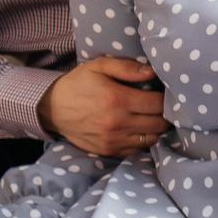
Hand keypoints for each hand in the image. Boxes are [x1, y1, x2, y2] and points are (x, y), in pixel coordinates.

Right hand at [38, 56, 167, 156]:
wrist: (52, 108)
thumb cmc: (79, 84)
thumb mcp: (99, 66)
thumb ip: (127, 67)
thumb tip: (153, 72)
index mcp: (118, 100)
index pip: (158, 104)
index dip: (166, 99)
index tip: (164, 94)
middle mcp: (118, 123)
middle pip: (159, 124)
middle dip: (165, 114)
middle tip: (161, 107)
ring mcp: (114, 140)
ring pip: (152, 139)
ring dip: (156, 129)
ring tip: (152, 118)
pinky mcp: (109, 151)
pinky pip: (137, 150)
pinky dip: (142, 140)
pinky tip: (139, 129)